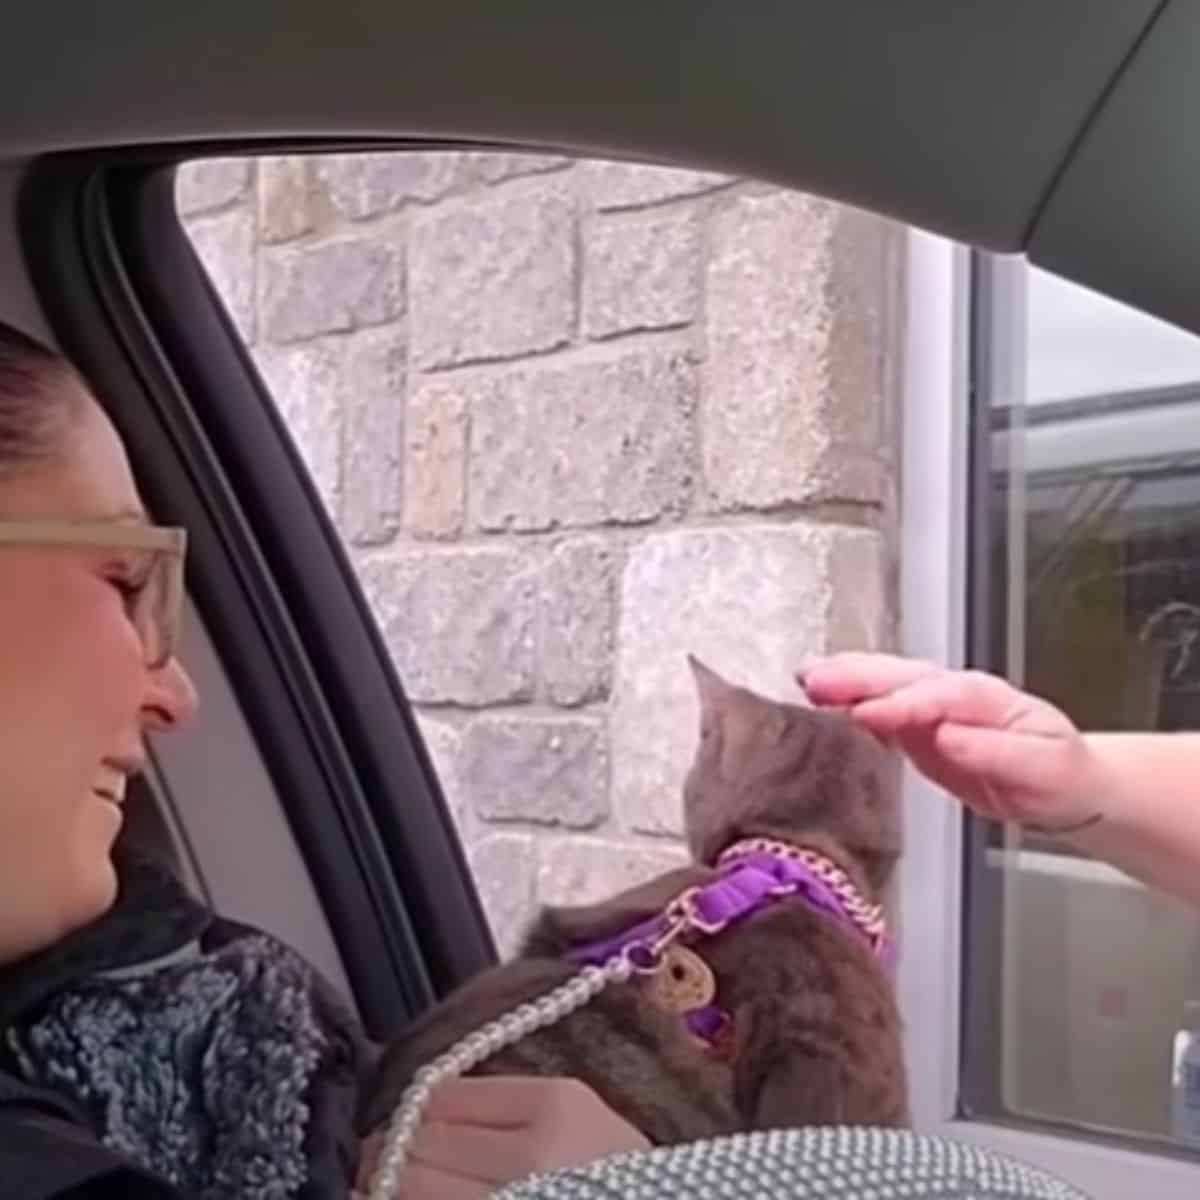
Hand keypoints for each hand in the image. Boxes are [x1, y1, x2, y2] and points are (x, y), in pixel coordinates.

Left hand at [357, 1076, 648, 1198]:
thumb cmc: (616, 1172)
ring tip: (393, 1188)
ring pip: (413, 1191)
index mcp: (553, 1107)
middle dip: (389, 1158)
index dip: (410, 1117)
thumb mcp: (572, 1116)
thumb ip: (502, 1107)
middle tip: (379, 1165)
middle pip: (419, 1147)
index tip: (402, 1131)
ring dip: (391, 1189)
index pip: (442, 1099)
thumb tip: (412, 1118)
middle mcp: (532, 1162)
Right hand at [800, 652, 1101, 829]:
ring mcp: (934, 705)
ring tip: (807, 678)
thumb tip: (950, 737)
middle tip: (816, 680)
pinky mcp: (918, 725)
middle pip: (903, 676)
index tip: (865, 713)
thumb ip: (996, 753)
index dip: (900, 704)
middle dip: (858, 676)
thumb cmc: (1056, 776)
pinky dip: (848, 699)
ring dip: (846, 677)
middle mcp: (956, 693)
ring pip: (887, 682)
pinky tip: (821, 699)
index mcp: (988, 700)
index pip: (938, 697)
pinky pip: (879, 705)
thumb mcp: (1041, 770)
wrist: (1064, 785)